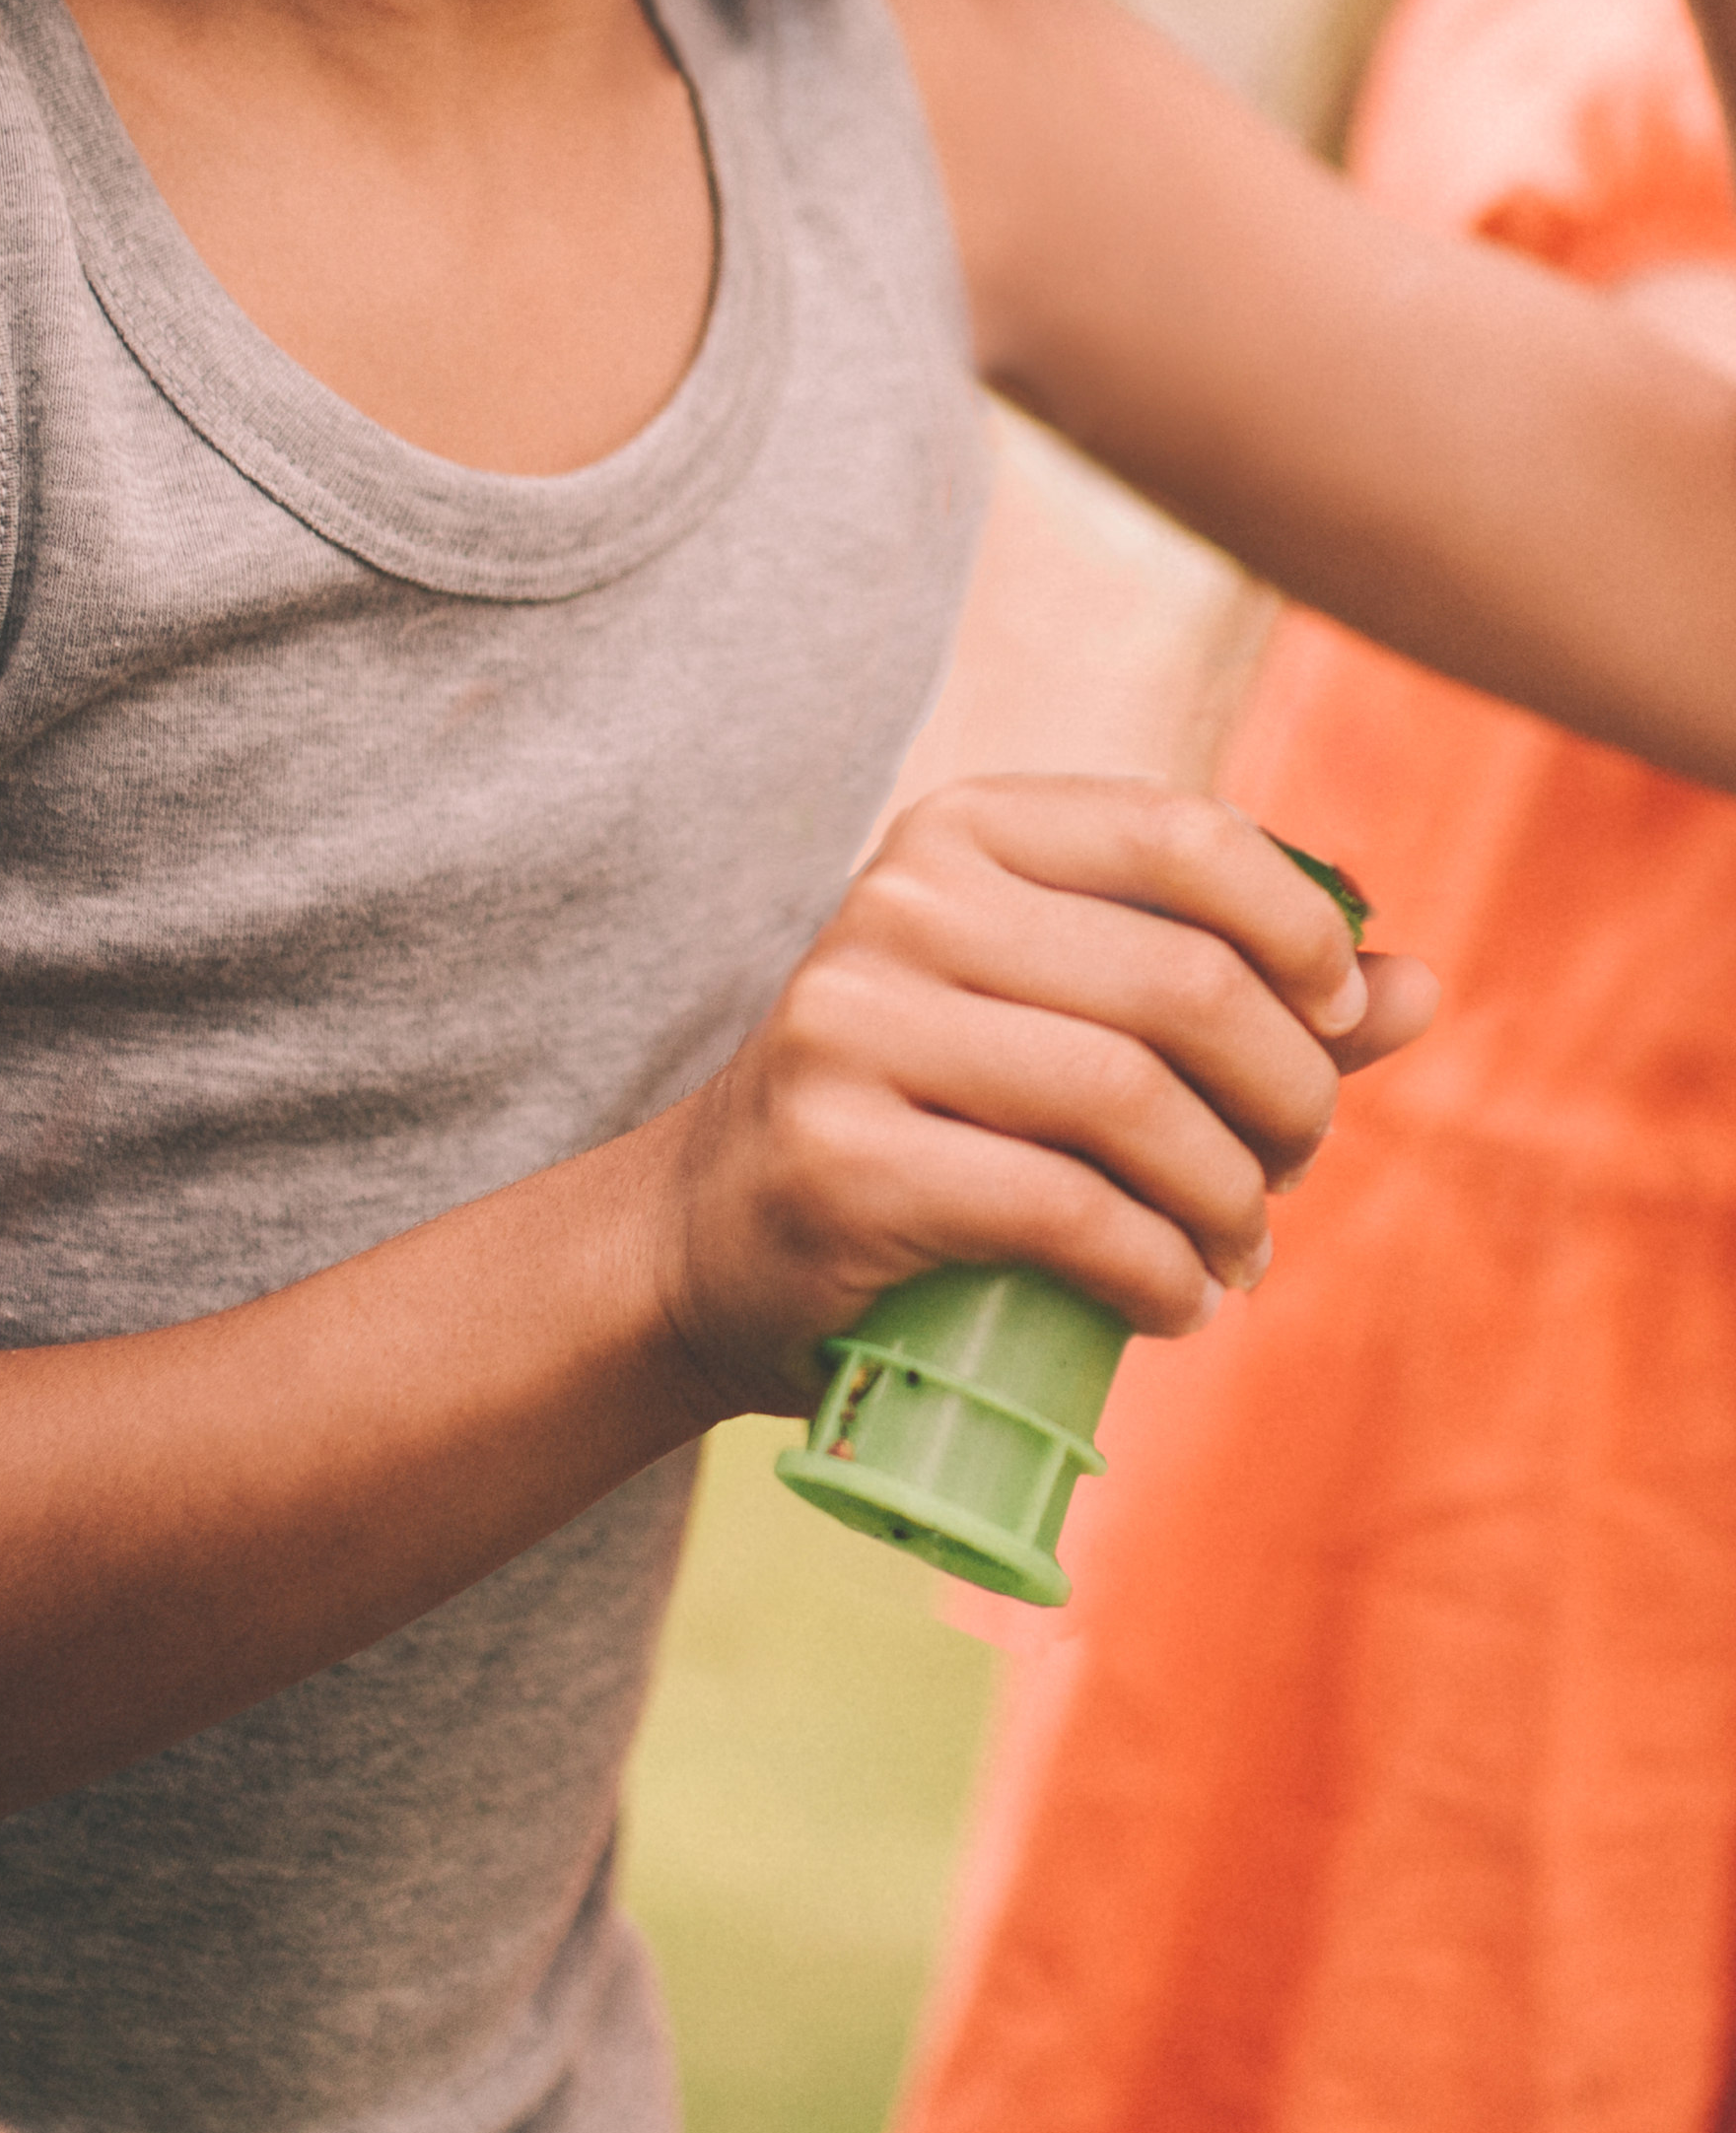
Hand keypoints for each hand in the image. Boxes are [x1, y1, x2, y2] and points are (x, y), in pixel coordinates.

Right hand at [653, 781, 1435, 1415]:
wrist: (714, 1233)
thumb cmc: (930, 1117)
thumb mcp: (1066, 1021)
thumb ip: (1240, 995)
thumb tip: (1419, 990)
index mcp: (962, 833)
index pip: (1182, 832)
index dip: (1300, 932)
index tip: (1337, 1022)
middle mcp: (897, 905)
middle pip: (1181, 983)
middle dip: (1287, 1096)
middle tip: (1288, 1171)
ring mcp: (853, 1027)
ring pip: (1130, 1100)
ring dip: (1230, 1200)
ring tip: (1237, 1250)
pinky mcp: (841, 1160)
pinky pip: (1062, 1211)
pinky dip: (1158, 1271)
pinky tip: (1176, 1301)